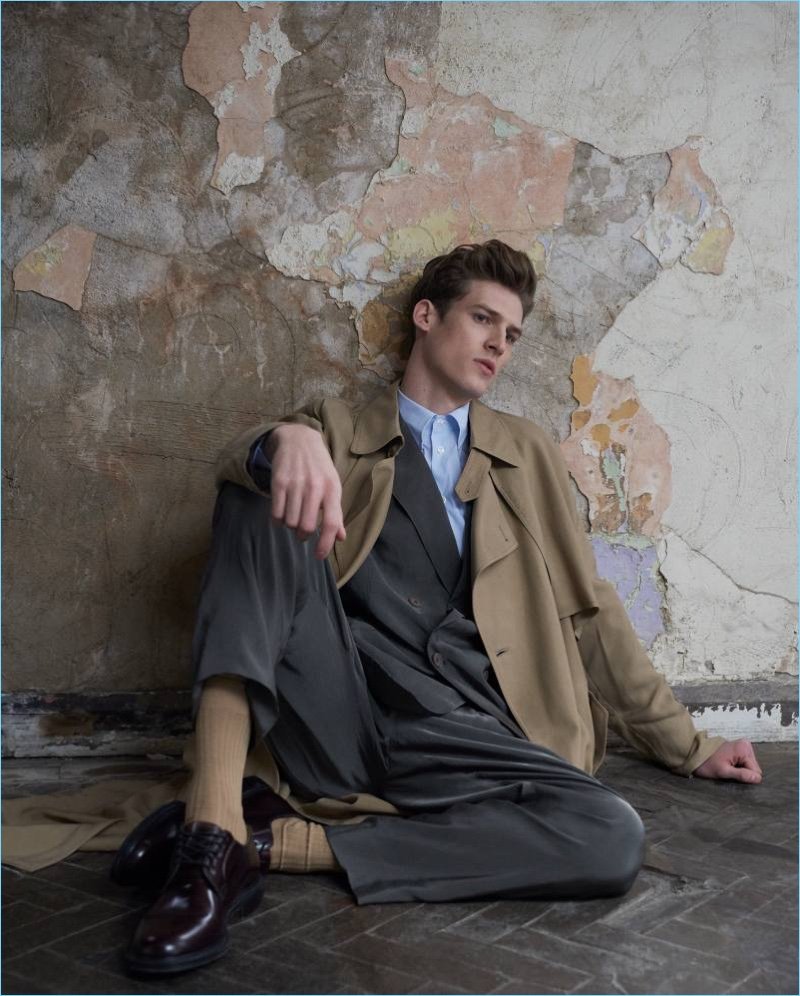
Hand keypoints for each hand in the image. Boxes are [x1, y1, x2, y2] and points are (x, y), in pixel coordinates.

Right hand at [266, 423, 345, 558]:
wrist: (299, 440)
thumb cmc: (319, 468)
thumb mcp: (332, 486)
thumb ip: (336, 513)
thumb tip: (340, 538)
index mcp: (332, 490)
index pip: (331, 523)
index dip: (325, 544)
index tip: (319, 556)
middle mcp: (314, 488)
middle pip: (306, 526)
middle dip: (303, 535)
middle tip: (302, 533)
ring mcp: (295, 484)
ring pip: (289, 522)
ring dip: (290, 526)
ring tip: (293, 518)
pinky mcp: (278, 482)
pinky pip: (276, 513)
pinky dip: (278, 520)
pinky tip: (282, 514)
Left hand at [692, 739, 762, 782]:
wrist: (694, 754)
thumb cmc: (707, 763)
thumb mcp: (723, 771)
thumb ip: (741, 775)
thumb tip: (757, 778)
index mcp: (744, 748)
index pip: (755, 771)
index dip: (744, 776)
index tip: (732, 773)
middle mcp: (745, 745)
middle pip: (753, 768)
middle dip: (742, 772)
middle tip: (728, 770)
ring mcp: (742, 746)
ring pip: (749, 767)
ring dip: (739, 770)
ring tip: (726, 766)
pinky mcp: (739, 749)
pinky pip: (744, 763)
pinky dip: (737, 766)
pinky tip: (727, 764)